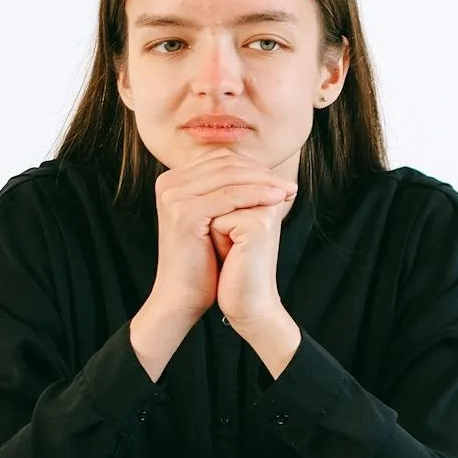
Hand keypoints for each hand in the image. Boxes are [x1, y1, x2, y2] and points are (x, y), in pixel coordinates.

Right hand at [129, 156, 293, 380]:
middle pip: (225, 165)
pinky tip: (277, 200)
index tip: (281, 181)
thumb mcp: (215, 220)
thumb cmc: (203, 263)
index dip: (254, 167)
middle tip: (289, 185)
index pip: (221, 160)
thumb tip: (260, 172)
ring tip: (288, 191)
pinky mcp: (184, 212)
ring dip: (264, 182)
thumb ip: (227, 193)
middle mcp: (168, 183)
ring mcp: (173, 196)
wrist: (182, 296)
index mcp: (174, 181)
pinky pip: (229, 196)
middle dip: (262, 173)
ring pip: (229, 178)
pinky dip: (256, 195)